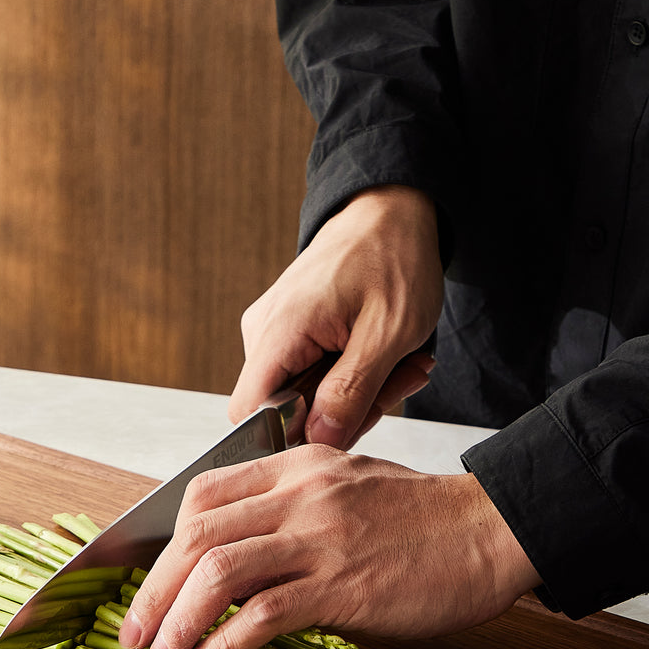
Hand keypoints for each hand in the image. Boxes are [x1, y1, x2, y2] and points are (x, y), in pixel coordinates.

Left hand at [115, 446, 540, 648]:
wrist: (493, 529)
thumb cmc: (427, 519)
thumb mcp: (350, 487)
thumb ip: (294, 510)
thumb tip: (241, 557)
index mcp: (296, 466)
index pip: (202, 493)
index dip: (164, 542)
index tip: (152, 582)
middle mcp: (300, 495)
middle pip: (196, 535)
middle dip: (153, 589)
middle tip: (135, 630)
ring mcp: (320, 537)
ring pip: (218, 571)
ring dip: (178, 619)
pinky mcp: (343, 584)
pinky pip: (264, 613)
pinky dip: (225, 642)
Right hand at [227, 184, 445, 449]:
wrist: (393, 209)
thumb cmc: (394, 255)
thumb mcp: (388, 334)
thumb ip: (351, 393)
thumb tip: (319, 440)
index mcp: (280, 330)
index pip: (249, 414)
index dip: (289, 436)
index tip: (341, 426)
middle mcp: (264, 332)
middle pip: (283, 410)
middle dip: (345, 411)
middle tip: (396, 383)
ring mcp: (274, 331)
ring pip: (304, 396)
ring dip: (357, 393)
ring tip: (399, 363)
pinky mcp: (289, 332)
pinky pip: (311, 375)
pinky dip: (351, 375)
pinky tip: (383, 356)